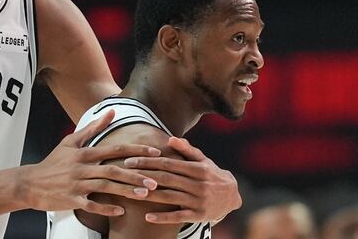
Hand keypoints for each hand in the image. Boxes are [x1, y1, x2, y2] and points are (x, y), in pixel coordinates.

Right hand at [21, 109, 160, 216]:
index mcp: (84, 153)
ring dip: (125, 191)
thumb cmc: (53, 162)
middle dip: (135, 175)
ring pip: (105, 187)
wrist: (30, 182)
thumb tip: (111, 111)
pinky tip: (121, 211)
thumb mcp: (71, 141)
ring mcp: (76, 184)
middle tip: (155, 180)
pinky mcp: (71, 200)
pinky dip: (106, 208)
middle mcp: (82, 167)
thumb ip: (93, 127)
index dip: (135, 150)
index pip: (114, 149)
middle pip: (113, 170)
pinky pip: (91, 205)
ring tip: (144, 194)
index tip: (155, 152)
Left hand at [123, 136, 240, 223]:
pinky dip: (163, 217)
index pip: (168, 163)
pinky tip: (147, 217)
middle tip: (124, 172)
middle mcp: (198, 184)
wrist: (233, 196)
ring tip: (130, 192)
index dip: (148, 161)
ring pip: (170, 197)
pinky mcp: (199, 216)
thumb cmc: (211, 174)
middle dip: (144, 175)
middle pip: (166, 178)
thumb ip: (187, 150)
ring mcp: (199, 201)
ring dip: (149, 194)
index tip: (130, 160)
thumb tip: (170, 139)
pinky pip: (178, 217)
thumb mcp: (202, 160)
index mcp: (197, 169)